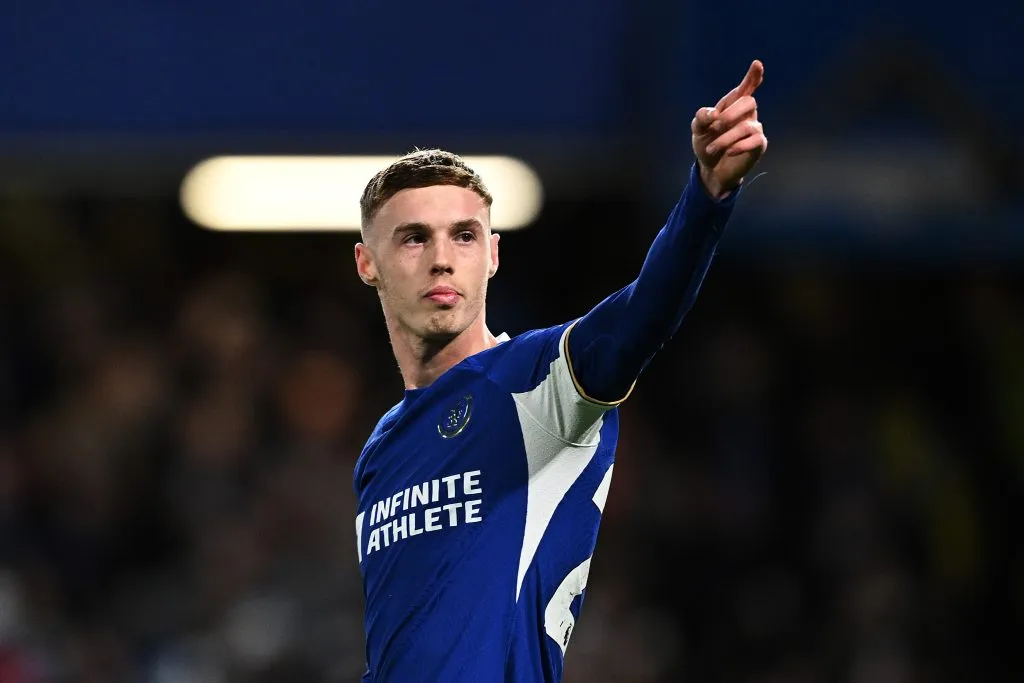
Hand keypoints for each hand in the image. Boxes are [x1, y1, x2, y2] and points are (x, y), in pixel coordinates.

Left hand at [691, 60, 767, 197]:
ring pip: (747, 126)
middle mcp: (746, 114)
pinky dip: (739, 145)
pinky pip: (755, 140)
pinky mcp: (758, 145)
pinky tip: (729, 152)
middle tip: (714, 127)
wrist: (710, 169)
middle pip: (749, 102)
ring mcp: (754, 129)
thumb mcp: (697, 129)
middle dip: (730, 114)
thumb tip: (714, 113)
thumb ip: (701, 117)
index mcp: (732, 105)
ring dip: (726, 138)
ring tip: (711, 149)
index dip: (752, 77)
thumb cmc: (706, 144)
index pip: (745, 88)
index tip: (757, 64)